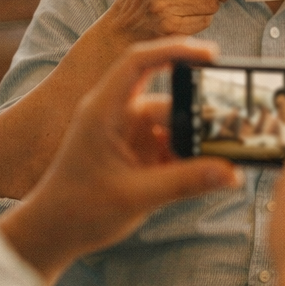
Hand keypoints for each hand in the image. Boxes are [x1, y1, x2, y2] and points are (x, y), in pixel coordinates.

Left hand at [0, 38, 241, 285]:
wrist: (52, 235)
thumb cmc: (78, 210)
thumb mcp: (136, 196)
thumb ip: (185, 182)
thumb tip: (231, 173)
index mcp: (104, 110)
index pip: (139, 62)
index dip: (174, 50)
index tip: (211, 54)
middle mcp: (117, 116)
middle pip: (168, 102)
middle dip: (198, 115)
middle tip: (232, 129)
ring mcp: (128, 136)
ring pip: (174, 128)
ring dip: (196, 144)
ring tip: (225, 161)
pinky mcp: (137, 156)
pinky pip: (171, 148)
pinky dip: (189, 160)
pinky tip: (209, 175)